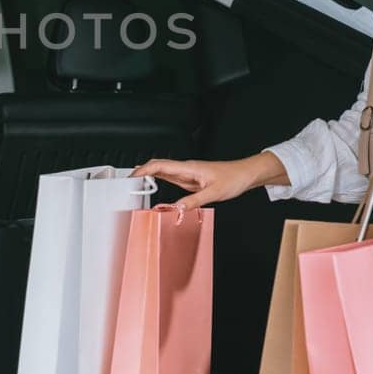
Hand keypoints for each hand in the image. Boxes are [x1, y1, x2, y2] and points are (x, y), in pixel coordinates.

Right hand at [131, 157, 262, 209]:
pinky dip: (158, 181)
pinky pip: (170, 178)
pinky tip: (155, 186)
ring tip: (136, 185)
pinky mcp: (191, 180)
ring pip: (162, 171)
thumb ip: (193, 201)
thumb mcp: (214, 193)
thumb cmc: (233, 178)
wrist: (245, 174)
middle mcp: (185, 169)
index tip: (131, 177)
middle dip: (140, 171)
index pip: (159, 165)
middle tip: (128, 182)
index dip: (143, 170)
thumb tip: (176, 208)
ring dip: (148, 176)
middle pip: (157, 166)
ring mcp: (187, 174)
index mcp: (188, 168)